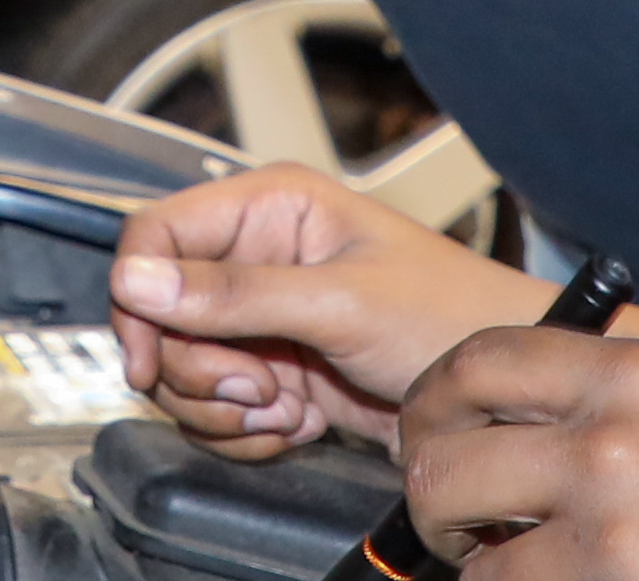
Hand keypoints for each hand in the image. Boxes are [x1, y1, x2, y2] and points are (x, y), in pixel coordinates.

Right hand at [106, 164, 638, 454]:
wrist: (500, 396)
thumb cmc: (452, 316)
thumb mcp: (340, 301)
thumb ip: (236, 293)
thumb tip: (138, 277)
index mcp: (270, 208)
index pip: (154, 236)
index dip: (137, 296)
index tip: (149, 355)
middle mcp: (257, 259)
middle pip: (158, 317)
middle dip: (198, 369)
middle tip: (258, 385)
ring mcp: (261, 322)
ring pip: (181, 371)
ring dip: (224, 406)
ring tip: (286, 405)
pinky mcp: (272, 374)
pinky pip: (215, 410)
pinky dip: (246, 430)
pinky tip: (298, 423)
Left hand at [394, 329, 638, 580]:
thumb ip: (627, 392)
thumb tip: (537, 408)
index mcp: (637, 377)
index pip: (477, 362)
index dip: (435, 399)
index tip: (434, 428)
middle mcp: (611, 448)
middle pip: (442, 465)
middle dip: (436, 498)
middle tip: (459, 520)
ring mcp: (612, 539)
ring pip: (476, 560)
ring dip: (482, 568)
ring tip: (515, 567)